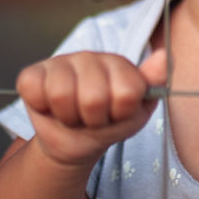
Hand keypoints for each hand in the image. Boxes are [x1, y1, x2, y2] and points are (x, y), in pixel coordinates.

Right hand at [16, 49, 167, 168]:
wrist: (75, 142)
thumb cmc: (110, 122)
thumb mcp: (138, 109)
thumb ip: (154, 82)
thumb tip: (165, 56)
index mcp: (118, 64)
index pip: (126, 91)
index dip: (120, 113)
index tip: (117, 114)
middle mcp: (90, 56)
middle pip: (92, 97)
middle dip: (93, 119)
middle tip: (93, 118)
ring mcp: (60, 62)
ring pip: (61, 95)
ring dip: (68, 117)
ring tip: (73, 115)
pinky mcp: (32, 73)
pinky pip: (34, 90)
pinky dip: (42, 107)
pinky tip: (50, 107)